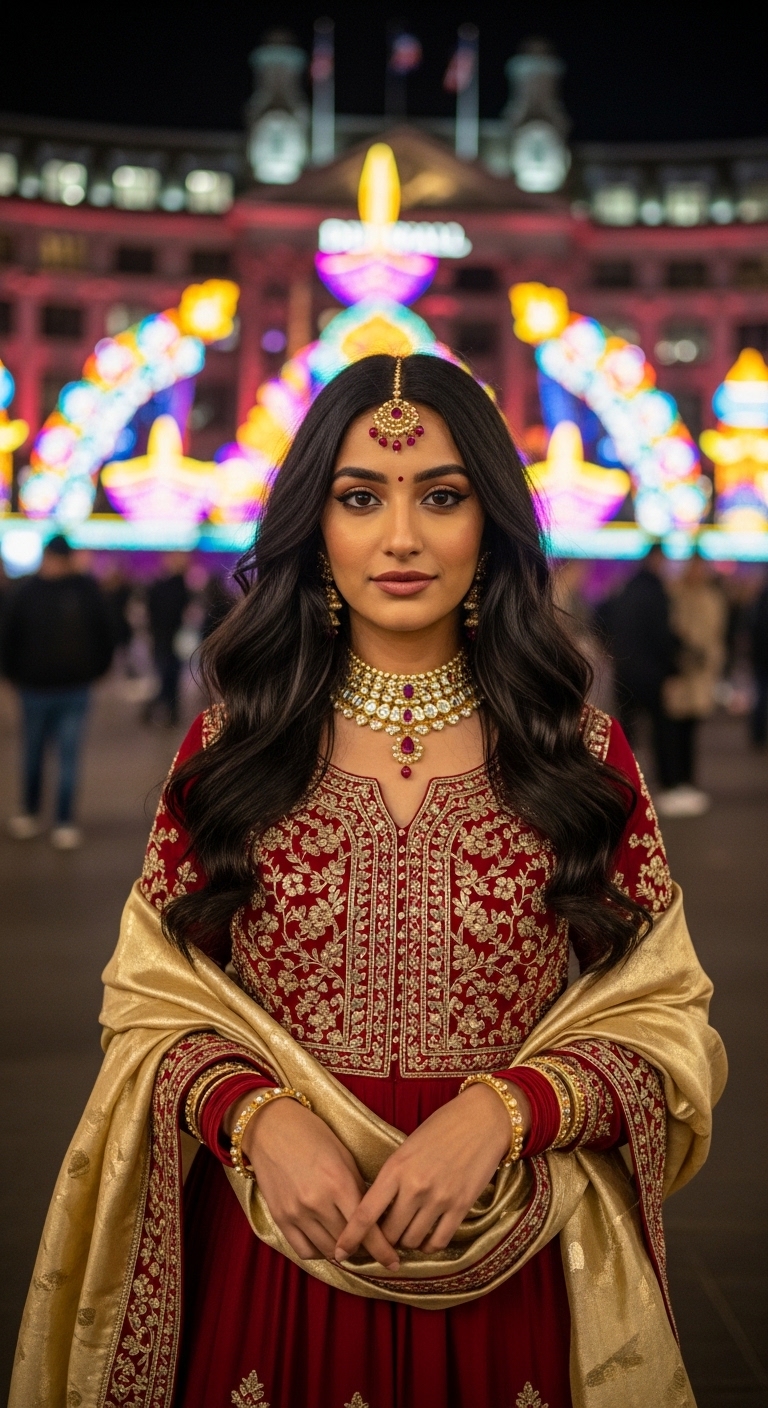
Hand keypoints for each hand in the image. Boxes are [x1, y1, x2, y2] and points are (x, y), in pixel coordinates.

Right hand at [223, 1090, 398, 1267]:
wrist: (270, 1126)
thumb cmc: (312, 1134)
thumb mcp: (344, 1156)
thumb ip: (358, 1188)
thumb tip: (373, 1217)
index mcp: (339, 1183)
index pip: (367, 1228)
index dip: (382, 1249)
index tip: (393, 1261)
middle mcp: (318, 1202)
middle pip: (349, 1242)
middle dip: (364, 1248)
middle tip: (373, 1247)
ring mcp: (297, 1213)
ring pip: (328, 1250)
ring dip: (342, 1252)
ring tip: (350, 1245)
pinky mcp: (280, 1218)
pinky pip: (304, 1250)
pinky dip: (319, 1252)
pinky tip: (326, 1242)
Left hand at [335, 1081, 530, 1262]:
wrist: (483, 1119)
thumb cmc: (441, 1128)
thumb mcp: (407, 1146)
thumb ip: (393, 1177)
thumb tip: (379, 1209)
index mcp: (396, 1168)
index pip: (365, 1213)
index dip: (350, 1238)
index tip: (340, 1252)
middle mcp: (415, 1187)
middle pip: (388, 1233)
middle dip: (384, 1239)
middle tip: (385, 1235)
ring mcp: (439, 1198)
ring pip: (412, 1241)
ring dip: (406, 1241)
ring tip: (408, 1231)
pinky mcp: (461, 1207)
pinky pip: (438, 1242)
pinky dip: (429, 1245)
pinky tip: (427, 1236)